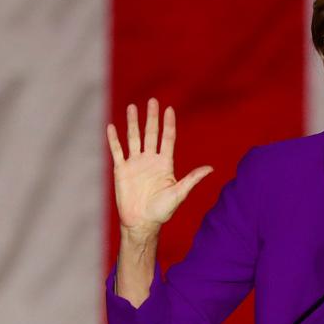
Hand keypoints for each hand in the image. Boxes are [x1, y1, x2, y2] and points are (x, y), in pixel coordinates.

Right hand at [107, 98, 212, 238]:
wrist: (142, 223)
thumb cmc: (162, 211)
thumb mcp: (179, 193)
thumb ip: (192, 179)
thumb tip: (211, 169)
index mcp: (165, 163)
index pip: (167, 138)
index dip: (168, 124)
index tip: (169, 109)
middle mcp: (150, 160)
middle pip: (151, 133)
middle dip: (152, 117)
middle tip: (152, 101)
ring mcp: (135, 164)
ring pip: (133, 138)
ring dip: (133, 123)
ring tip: (133, 107)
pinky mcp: (121, 170)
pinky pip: (117, 151)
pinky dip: (114, 139)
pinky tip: (112, 126)